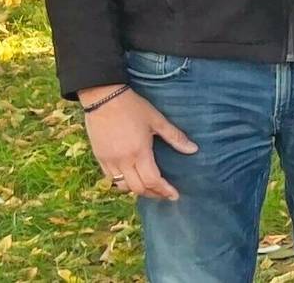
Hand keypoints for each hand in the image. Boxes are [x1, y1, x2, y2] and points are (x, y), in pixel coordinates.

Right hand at [80, 85, 197, 200]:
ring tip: (149, 188)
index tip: (174, 196)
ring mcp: (109, 160)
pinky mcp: (99, 157)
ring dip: (137, 190)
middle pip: (138, 188)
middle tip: (164, 194)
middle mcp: (122, 160)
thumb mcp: (157, 120)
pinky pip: (110, 178)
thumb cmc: (133, 107)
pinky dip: (122, 183)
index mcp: (139, 152)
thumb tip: (194, 149)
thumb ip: (175, 137)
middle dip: (153, 194)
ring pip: (122, 186)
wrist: (103, 98)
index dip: (164, 191)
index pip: (153, 181)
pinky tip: (131, 179)